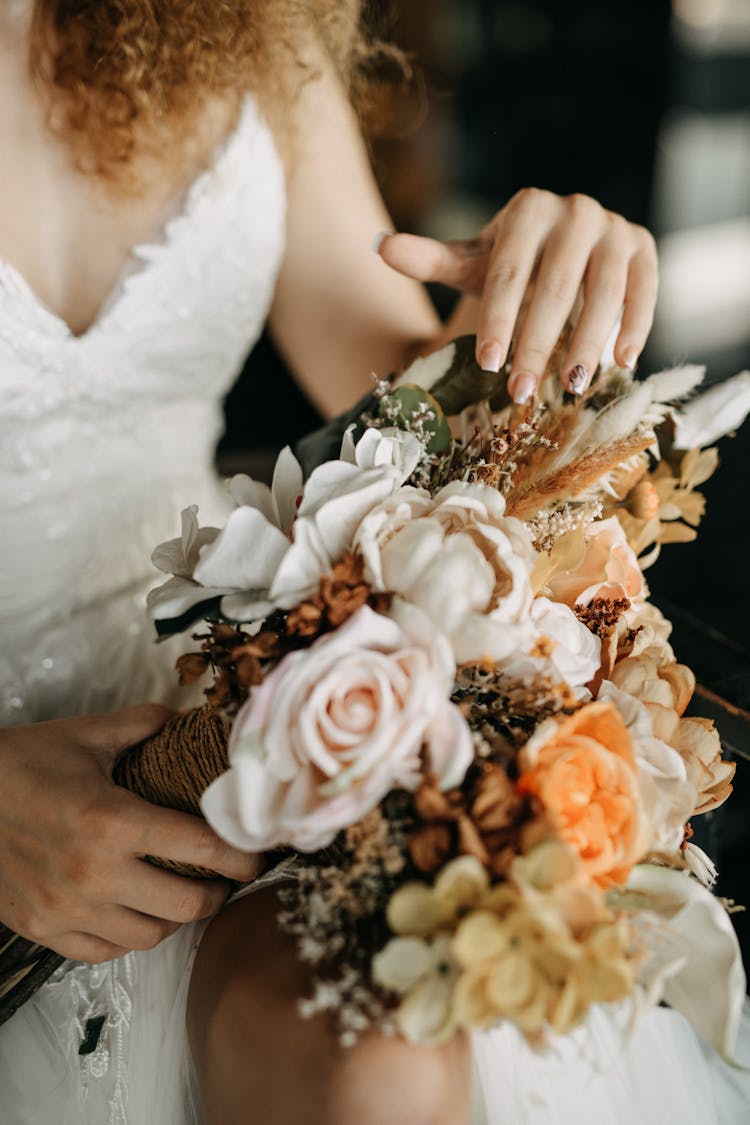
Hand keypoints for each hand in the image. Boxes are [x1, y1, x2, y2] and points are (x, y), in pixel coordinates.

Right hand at [0, 705, 258, 962]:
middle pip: (186, 905)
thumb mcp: (86, 734)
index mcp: (113, 820)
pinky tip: (132, 909)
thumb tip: (188, 717)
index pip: (202, 848)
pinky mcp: (43, 929)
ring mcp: (66, 908)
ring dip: (172, 917)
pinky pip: (104, 952)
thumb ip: (144, 725)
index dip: (242, 856)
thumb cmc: (21, 764)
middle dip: (215, 892)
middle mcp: (94, 873)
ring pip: (148, 937)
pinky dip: (127, 935)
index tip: (257, 855)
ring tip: (178, 892)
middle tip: (222, 876)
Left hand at [375, 188, 657, 402]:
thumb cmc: (512, 263)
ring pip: (602, 293)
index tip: (488, 365)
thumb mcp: (472, 262)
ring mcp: (615, 228)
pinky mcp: (644, 247)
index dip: (498, 321)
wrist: (563, 244)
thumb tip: (379, 246)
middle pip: (553, 289)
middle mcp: (576, 211)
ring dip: (587, 344)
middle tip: (521, 392)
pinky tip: (621, 363)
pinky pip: (644, 290)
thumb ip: (431, 259)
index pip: (509, 274)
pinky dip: (634, 326)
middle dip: (537, 345)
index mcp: (529, 210)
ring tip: (571, 386)